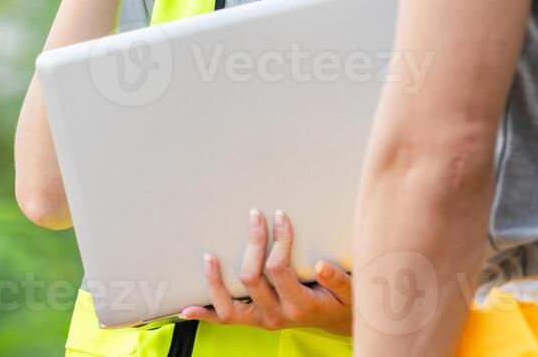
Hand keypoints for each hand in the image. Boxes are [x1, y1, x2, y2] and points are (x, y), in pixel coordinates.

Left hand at [180, 209, 352, 335]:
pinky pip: (225, 320)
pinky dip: (205, 315)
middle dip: (253, 243)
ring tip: (209, 257)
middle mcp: (277, 316)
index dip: (279, 240)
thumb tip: (321, 265)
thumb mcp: (351, 292)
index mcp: (300, 305)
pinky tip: (186, 309)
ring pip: (230, 306)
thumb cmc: (343, 301)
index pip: (279, 269)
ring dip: (216, 281)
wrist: (337, 322)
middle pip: (251, 278)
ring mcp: (262, 321)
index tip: (281, 216)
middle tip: (255, 217)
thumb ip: (338, 280)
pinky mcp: (253, 322)